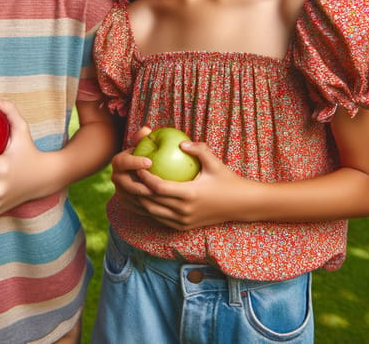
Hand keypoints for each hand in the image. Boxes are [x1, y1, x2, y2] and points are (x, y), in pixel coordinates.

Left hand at [118, 136, 251, 230]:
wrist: (240, 206)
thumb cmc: (227, 180)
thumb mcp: (215, 162)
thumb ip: (198, 149)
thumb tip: (180, 141)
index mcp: (189, 195)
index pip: (158, 187)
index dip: (145, 177)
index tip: (138, 165)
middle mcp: (183, 211)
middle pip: (150, 201)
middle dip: (136, 188)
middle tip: (128, 174)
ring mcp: (182, 222)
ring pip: (151, 212)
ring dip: (139, 200)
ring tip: (130, 185)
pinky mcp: (182, 227)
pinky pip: (159, 218)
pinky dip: (148, 208)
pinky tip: (141, 197)